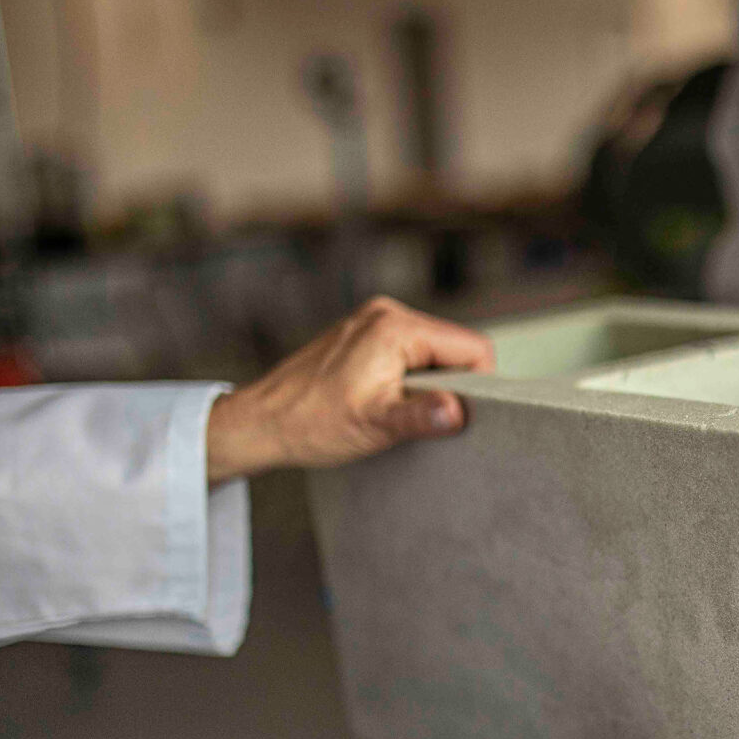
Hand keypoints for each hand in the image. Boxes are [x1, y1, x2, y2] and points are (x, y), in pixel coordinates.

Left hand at [206, 296, 493, 481]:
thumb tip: (459, 411)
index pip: (472, 348)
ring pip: (433, 352)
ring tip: (397, 410)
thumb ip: (421, 416)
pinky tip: (383, 401)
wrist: (261, 422)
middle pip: (454, 348)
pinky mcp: (364, 336)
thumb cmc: (312, 422)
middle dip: (451, 385)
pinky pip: (409, 354)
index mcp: (395, 327)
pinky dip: (408, 379)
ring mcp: (373, 322)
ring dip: (428, 384)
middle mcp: (386, 313)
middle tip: (422, 418)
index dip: (478, 385)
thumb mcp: (374, 424)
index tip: (457, 416)